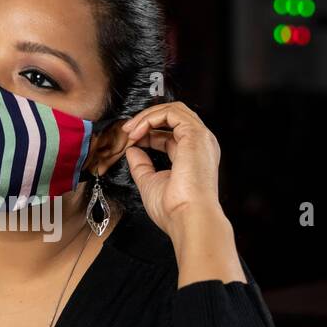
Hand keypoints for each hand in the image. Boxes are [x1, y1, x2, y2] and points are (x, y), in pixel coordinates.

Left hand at [122, 102, 244, 284]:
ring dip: (147, 117)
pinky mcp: (196, 134)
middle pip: (173, 117)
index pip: (170, 134)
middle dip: (146, 120)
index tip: (129, 141)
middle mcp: (200, 145)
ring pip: (173, 110)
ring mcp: (200, 138)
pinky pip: (171, 112)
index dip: (147, 133)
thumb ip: (141, 165)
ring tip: (130, 130)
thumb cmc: (175, 209)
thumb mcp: (151, 182)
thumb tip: (132, 150)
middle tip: (126, 131)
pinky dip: (151, 118)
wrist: (188, 217)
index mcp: (193, 157)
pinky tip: (137, 131)